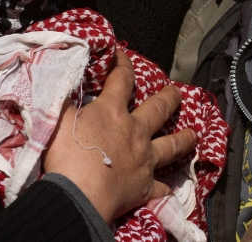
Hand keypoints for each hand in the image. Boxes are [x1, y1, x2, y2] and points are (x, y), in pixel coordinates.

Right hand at [44, 50, 196, 222]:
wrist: (78, 196)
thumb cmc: (66, 156)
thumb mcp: (57, 121)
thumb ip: (64, 103)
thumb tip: (61, 84)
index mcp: (113, 112)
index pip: (122, 80)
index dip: (123, 64)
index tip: (123, 54)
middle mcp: (135, 131)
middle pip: (158, 109)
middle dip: (169, 98)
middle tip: (177, 92)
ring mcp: (144, 159)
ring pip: (171, 145)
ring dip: (183, 139)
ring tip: (193, 134)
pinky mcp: (145, 187)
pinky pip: (161, 186)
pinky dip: (166, 186)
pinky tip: (170, 186)